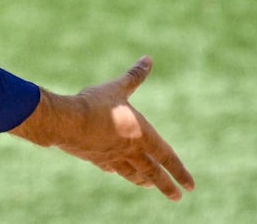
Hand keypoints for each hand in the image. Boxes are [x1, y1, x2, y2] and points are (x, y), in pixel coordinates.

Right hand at [8, 56, 195, 200]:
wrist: (66, 122)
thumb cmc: (95, 104)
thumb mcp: (117, 88)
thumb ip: (134, 76)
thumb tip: (148, 59)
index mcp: (141, 135)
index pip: (167, 157)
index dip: (180, 171)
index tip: (190, 186)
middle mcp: (130, 150)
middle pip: (152, 173)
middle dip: (166, 185)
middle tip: (176, 197)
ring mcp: (112, 157)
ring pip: (132, 173)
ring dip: (143, 180)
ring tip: (149, 186)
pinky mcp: (94, 158)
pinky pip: (110, 167)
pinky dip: (116, 170)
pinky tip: (115, 171)